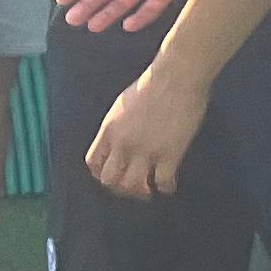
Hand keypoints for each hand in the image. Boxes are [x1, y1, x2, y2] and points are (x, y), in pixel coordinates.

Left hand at [86, 61, 211, 198]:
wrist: (176, 78)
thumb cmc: (153, 84)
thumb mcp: (123, 105)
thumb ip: (119, 126)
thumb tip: (122, 139)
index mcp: (109, 130)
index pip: (94, 162)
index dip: (101, 173)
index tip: (114, 175)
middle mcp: (123, 144)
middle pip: (110, 179)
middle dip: (119, 187)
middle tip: (131, 187)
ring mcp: (146, 150)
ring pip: (133, 186)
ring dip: (140, 192)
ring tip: (149, 190)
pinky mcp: (170, 153)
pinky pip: (163, 181)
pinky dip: (165, 188)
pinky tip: (169, 185)